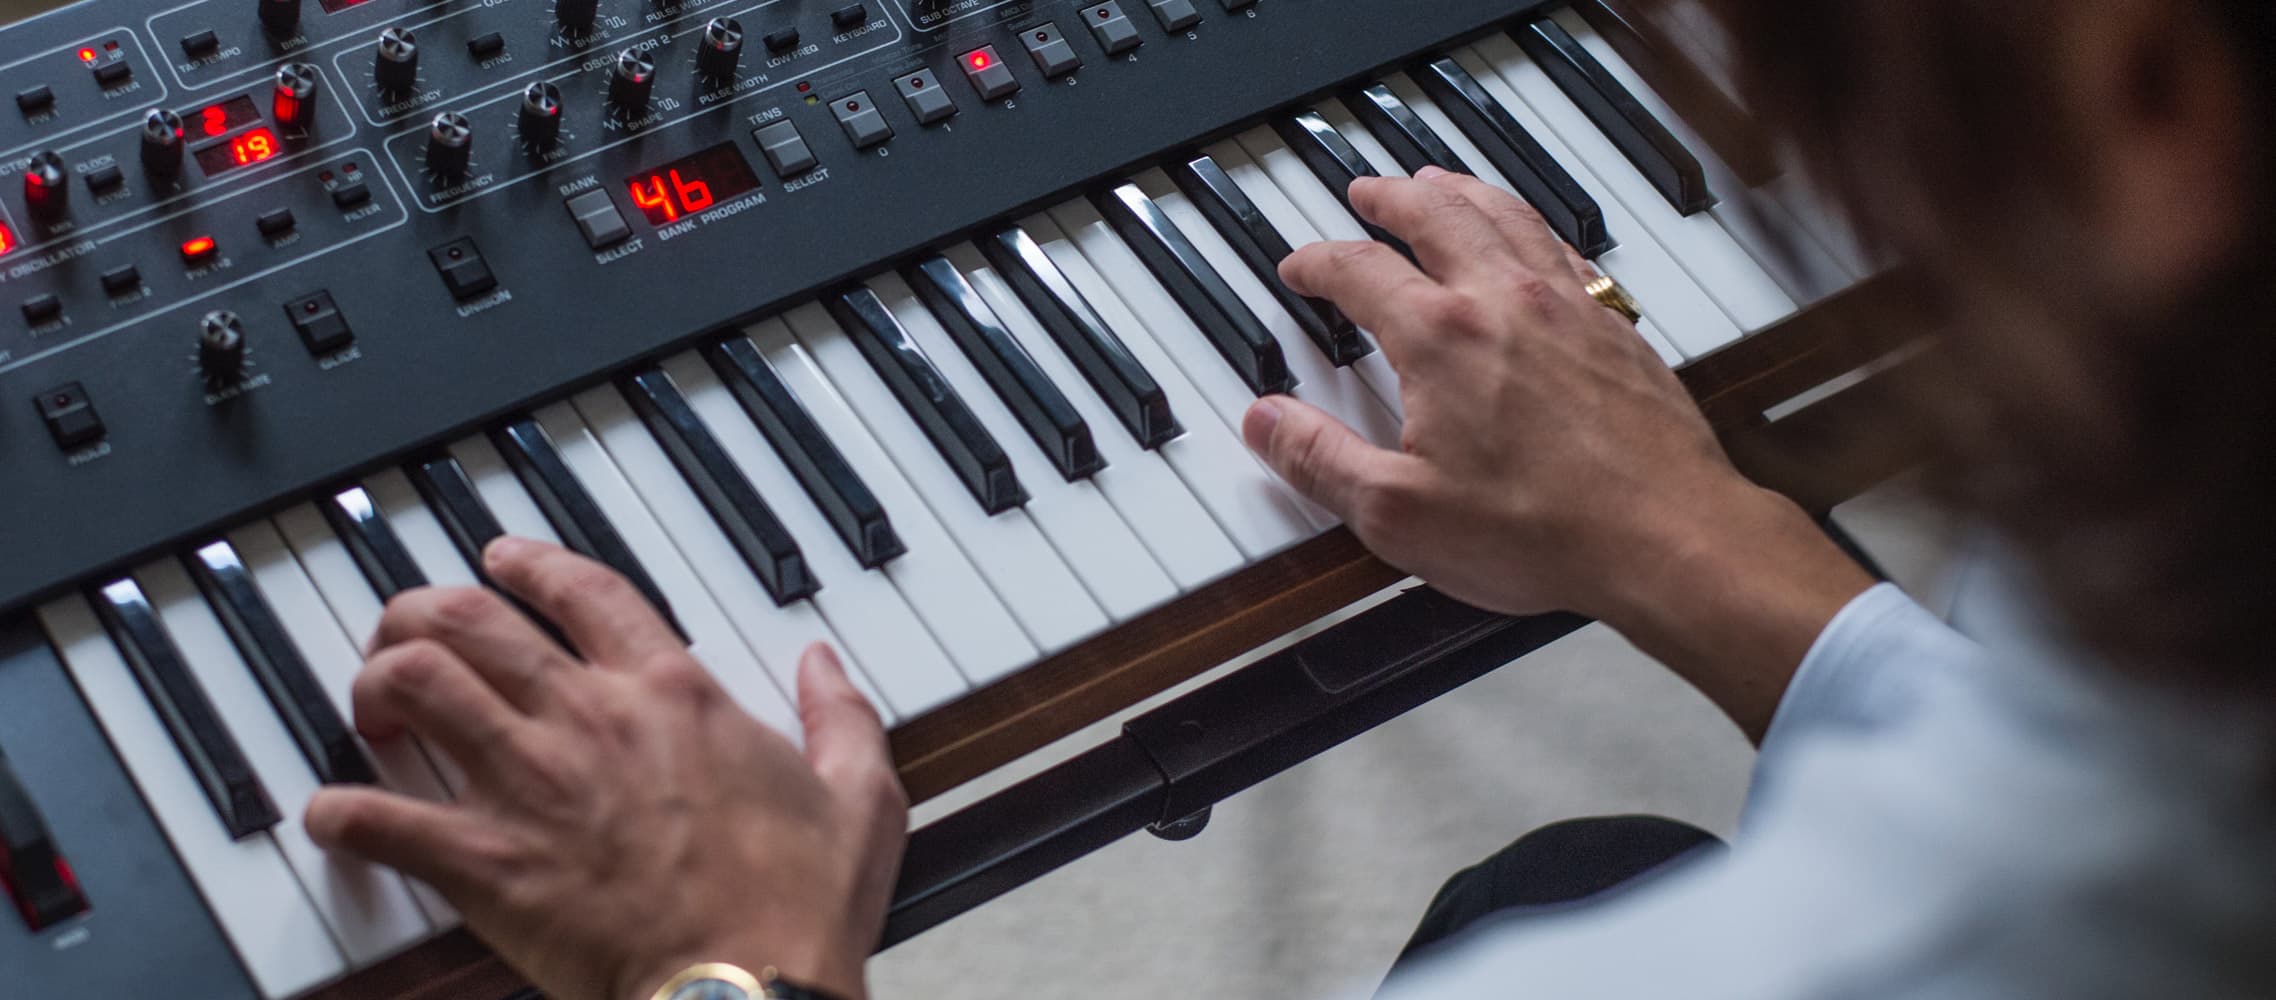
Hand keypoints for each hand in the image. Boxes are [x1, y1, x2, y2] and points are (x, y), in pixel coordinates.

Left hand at [305, 538, 904, 999]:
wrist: (747, 993)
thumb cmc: (796, 908)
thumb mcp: (859, 796)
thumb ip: (841, 716)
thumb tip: (825, 666)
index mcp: (675, 694)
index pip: (583, 590)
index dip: (531, 563)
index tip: (503, 560)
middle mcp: (590, 719)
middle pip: (472, 618)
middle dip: (423, 609)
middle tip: (411, 629)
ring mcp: (530, 785)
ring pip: (417, 684)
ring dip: (377, 683)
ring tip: (373, 704)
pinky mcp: (486, 863)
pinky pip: (380, 819)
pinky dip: (341, 813)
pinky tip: (332, 814)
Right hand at [1249, 167, 1872, 736]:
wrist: (1664, 534)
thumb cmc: (1541, 530)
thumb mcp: (1399, 514)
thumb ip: (1321, 460)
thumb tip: (1266, 422)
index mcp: (1441, 337)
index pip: (1361, 271)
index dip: (1319, 262)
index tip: (1301, 267)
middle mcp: (1505, 301)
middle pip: (1438, 216)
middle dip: (1392, 198)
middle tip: (1368, 192)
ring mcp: (1569, 306)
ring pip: (1507, 216)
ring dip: (1462, 192)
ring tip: (1439, 185)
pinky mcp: (1616, 329)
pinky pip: (1566, 249)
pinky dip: (1533, 227)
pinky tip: (1532, 239)